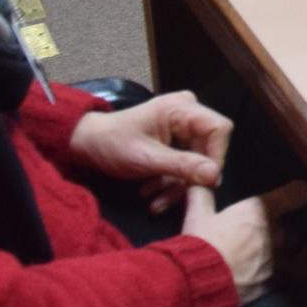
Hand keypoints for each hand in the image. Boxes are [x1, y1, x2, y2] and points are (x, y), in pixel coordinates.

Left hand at [71, 91, 232, 214]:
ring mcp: (182, 127)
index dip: (216, 157)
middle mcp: (187, 112)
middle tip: (168, 199)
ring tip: (152, 199)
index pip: (219, 129)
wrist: (86, 145)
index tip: (202, 183)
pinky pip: (185, 162)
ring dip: (176, 184)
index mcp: (182, 108)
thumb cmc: (112, 145)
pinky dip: (170, 180)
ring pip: (196, 160)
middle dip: (188, 177)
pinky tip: (152, 193)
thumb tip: (215, 176)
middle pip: (208, 149)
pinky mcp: (176, 140)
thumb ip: (182, 166)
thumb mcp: (146, 159)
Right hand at [183, 179, 306, 306]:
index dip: (296, 194)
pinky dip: (271, 276)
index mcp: (263, 210)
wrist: (199, 285)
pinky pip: (280, 275)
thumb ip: (202, 194)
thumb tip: (198, 182)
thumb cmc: (201, 244)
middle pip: (290, 227)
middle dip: (277, 231)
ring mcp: (278, 259)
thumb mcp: (197, 215)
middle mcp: (277, 232)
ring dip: (275, 254)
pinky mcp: (274, 283)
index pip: (299, 193)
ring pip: (286, 252)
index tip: (291, 196)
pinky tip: (255, 278)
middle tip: (257, 235)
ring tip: (254, 260)